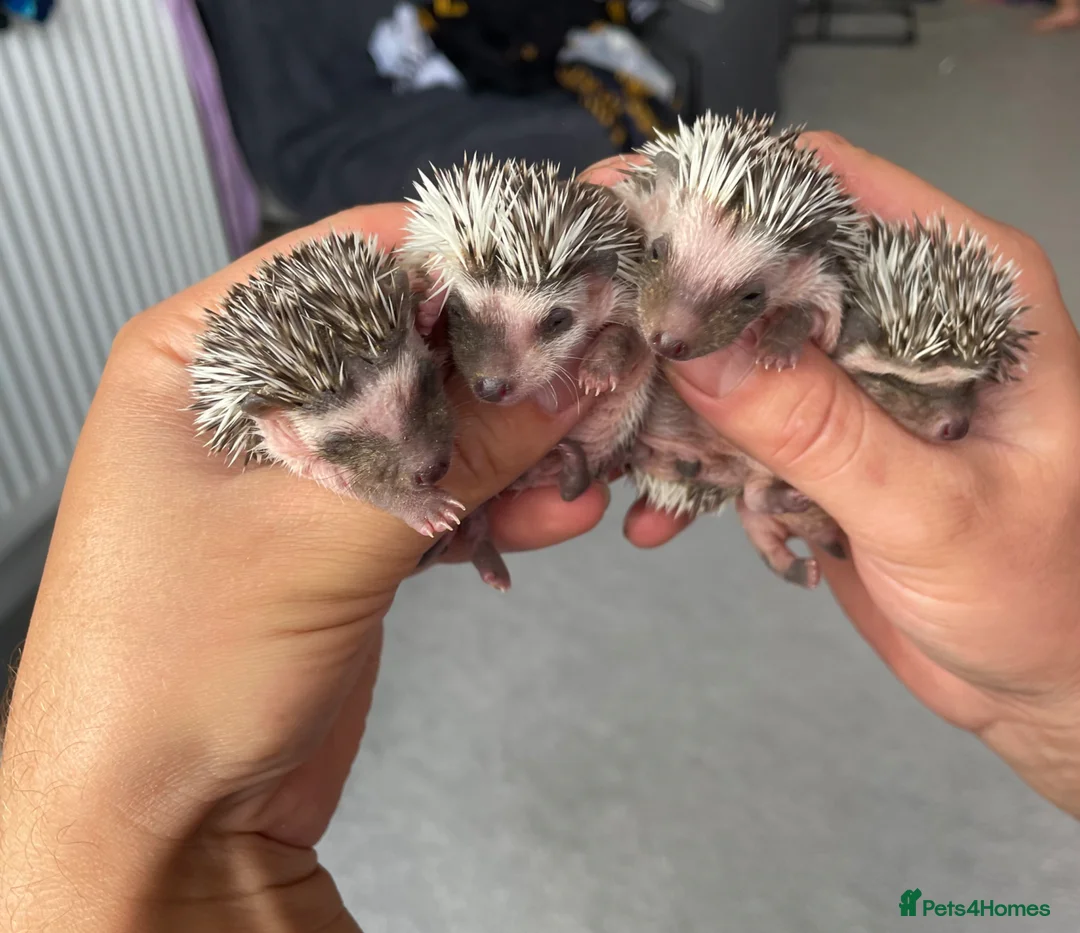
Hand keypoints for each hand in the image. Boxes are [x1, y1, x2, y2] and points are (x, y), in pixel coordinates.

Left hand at [0, 204, 607, 931]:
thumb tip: (567, 372)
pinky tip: (555, 515)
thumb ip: (454, 446)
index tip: (558, 279)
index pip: (346, 265)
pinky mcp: (346, 535)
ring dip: (516, 445)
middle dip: (501, 368)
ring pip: (433, 424)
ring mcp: (304, 472)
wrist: (165, 825)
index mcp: (198, 357)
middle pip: (403, 346)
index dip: (456, 266)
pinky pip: (438, 492)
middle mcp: (251, 402)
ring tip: (586, 459)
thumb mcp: (320, 534)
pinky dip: (498, 502)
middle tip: (592, 374)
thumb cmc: (174, 670)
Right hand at [625, 133, 1079, 816]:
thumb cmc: (1042, 596)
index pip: (835, 192)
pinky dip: (689, 463)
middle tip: (584, 316)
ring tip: (602, 425)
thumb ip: (820, 429)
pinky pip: (735, 428)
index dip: (730, 196)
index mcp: (969, 292)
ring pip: (737, 351)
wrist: (1041, 681)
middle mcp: (906, 319)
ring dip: (667, 389)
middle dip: (673, 296)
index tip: (632, 218)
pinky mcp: (822, 442)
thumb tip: (701, 346)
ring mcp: (856, 383)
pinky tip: (655, 511)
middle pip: (767, 269)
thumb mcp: (930, 512)